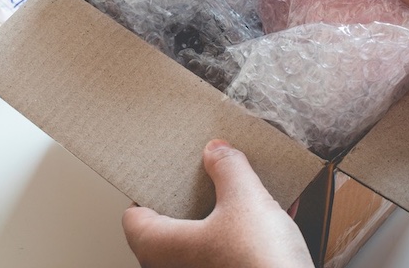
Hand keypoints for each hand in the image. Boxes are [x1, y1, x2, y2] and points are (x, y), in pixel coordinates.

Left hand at [122, 139, 313, 267]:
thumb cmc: (259, 265)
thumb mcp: (246, 200)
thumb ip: (228, 169)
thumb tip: (217, 152)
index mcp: (161, 247)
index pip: (133, 216)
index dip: (148, 189)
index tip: (165, 169)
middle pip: (172, 226)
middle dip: (194, 197)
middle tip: (208, 173)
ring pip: (205, 240)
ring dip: (224, 214)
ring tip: (245, 187)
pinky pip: (231, 253)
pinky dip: (246, 234)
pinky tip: (274, 215)